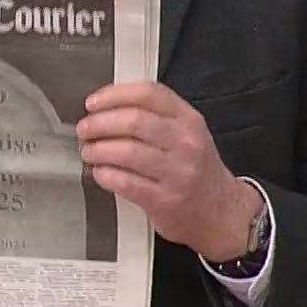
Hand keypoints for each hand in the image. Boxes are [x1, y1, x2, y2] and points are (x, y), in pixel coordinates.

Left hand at [76, 82, 262, 261]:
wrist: (221, 213)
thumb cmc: (195, 168)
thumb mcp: (187, 133)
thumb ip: (155, 116)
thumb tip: (105, 107)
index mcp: (189, 119)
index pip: (149, 93)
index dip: (114, 94)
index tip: (92, 103)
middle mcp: (186, 142)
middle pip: (133, 121)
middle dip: (99, 123)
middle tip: (84, 130)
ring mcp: (177, 172)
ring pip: (126, 151)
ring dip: (98, 150)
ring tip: (88, 151)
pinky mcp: (165, 200)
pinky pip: (125, 182)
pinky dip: (105, 175)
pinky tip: (99, 173)